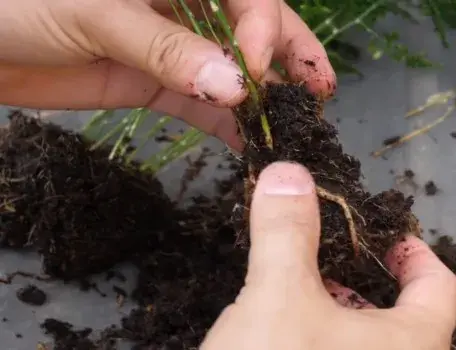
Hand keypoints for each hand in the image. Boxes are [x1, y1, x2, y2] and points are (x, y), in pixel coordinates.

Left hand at [0, 0, 335, 147]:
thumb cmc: (18, 4)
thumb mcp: (96, 15)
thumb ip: (165, 50)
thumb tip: (233, 85)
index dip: (262, 27)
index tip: (257, 68)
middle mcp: (181, 4)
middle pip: (250, 26)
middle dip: (288, 55)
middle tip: (320, 88)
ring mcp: (171, 47)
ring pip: (231, 68)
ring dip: (262, 95)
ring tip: (293, 121)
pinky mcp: (156, 83)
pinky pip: (201, 102)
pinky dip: (226, 123)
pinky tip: (249, 141)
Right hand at [201, 162, 455, 349]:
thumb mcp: (277, 299)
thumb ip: (285, 233)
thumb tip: (288, 171)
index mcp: (409, 346)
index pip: (438, 286)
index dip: (414, 251)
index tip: (385, 234)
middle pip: (400, 315)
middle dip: (361, 277)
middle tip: (326, 252)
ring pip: (362, 341)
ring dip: (332, 309)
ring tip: (297, 286)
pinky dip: (314, 336)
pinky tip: (279, 332)